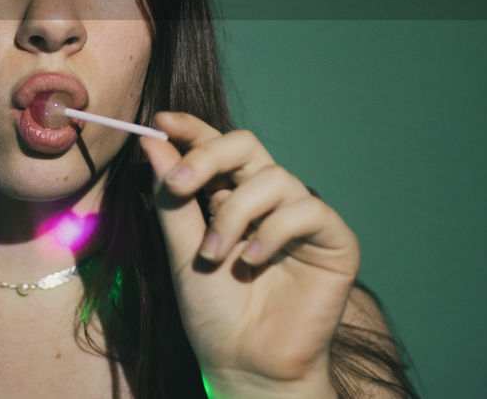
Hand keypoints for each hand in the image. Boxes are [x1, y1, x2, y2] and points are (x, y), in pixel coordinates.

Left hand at [140, 112, 359, 398]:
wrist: (245, 363)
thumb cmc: (213, 312)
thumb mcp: (181, 250)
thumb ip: (171, 199)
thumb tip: (152, 143)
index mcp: (231, 195)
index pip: (216, 146)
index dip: (192, 129)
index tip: (161, 123)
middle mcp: (268, 199)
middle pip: (245, 145)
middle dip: (208, 157)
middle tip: (180, 186)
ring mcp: (302, 217)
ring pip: (274, 177)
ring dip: (235, 212)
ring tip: (217, 254)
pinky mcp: (334, 240)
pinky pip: (307, 209)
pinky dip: (273, 231)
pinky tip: (253, 260)